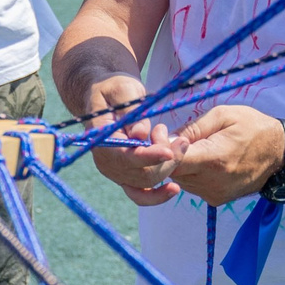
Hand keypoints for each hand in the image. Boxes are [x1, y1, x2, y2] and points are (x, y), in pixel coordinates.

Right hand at [85, 73, 186, 206]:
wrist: (107, 97)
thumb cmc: (116, 89)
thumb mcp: (123, 90)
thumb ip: (132, 111)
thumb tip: (141, 135)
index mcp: (101, 140)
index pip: (126, 156)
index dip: (148, 156)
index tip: (169, 151)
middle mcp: (106, 161)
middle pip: (140, 173)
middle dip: (166, 161)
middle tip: (183, 141)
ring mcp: (115, 172)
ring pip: (146, 183)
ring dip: (168, 169)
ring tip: (181, 145)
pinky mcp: (125, 176)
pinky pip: (140, 194)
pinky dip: (157, 195)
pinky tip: (174, 189)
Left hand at [167, 106, 284, 205]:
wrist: (280, 154)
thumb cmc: (253, 127)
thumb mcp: (223, 115)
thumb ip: (192, 128)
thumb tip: (166, 138)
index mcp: (214, 159)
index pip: (172, 162)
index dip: (159, 148)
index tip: (160, 132)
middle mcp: (212, 182)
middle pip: (172, 173)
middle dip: (166, 155)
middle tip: (170, 135)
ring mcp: (214, 194)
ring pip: (179, 180)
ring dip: (178, 164)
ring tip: (191, 146)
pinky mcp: (216, 200)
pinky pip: (191, 186)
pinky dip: (190, 173)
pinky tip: (202, 159)